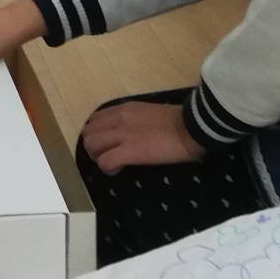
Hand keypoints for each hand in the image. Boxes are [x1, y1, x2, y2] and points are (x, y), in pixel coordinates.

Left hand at [80, 100, 205, 174]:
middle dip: (92, 147)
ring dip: (97, 157)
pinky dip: (107, 168)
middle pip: (88, 132)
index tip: (105, 144)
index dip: (96, 134)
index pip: (96, 119)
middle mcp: (119, 119)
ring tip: (110, 163)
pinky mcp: (130, 151)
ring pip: (91, 145)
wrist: (191, 127)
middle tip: (105, 155)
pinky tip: (118, 170)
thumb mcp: (149, 112)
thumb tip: (131, 132)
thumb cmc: (177, 121)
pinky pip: (105, 161)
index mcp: (125, 108)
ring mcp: (123, 134)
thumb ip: (135, 119)